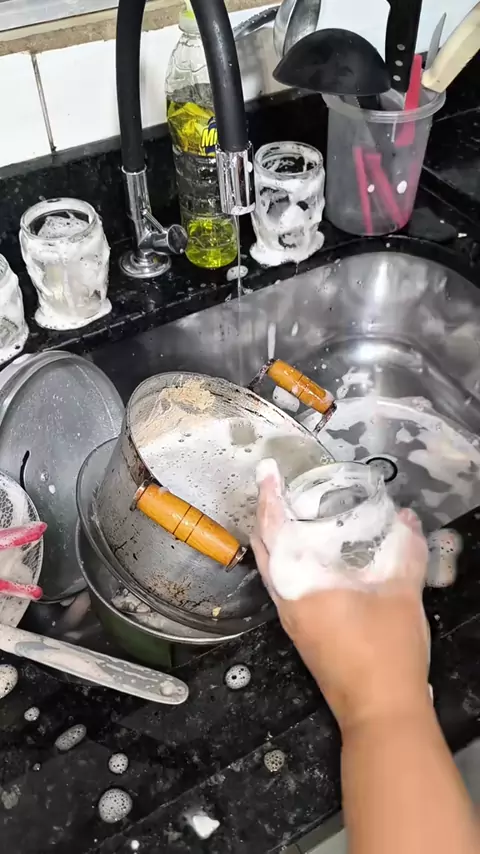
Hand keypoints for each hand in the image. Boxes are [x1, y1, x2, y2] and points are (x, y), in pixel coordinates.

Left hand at [251, 461, 430, 730]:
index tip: (266, 472)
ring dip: (277, 541)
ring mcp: (293, 620)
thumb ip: (405, 552)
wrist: (380, 712)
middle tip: (276, 489)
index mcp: (300, 587)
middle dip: (266, 516)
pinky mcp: (304, 633)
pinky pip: (287, 586)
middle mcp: (287, 602)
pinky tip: (315, 558)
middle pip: (264, 550)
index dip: (268, 498)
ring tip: (293, 516)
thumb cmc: (385, 652)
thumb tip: (406, 519)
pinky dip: (291, 562)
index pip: (274, 531)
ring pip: (273, 571)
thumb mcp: (401, 595)